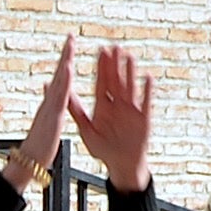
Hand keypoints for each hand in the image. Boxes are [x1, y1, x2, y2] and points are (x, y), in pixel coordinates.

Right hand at [13, 37, 75, 190]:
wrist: (29, 162)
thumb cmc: (39, 146)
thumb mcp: (46, 122)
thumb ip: (47, 105)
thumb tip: (47, 90)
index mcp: (51, 104)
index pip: (59, 79)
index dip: (64, 62)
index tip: (70, 47)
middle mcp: (50, 102)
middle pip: (58, 74)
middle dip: (65, 55)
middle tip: (71, 37)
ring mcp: (50, 107)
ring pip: (59, 81)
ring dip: (65, 62)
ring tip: (70, 46)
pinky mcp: (53, 115)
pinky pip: (60, 96)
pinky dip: (64, 81)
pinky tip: (68, 69)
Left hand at [67, 43, 155, 189]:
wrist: (121, 165)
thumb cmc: (103, 149)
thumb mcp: (86, 130)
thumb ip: (75, 111)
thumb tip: (62, 95)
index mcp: (103, 107)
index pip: (101, 82)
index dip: (101, 67)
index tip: (100, 51)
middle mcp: (117, 105)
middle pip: (116, 81)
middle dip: (115, 64)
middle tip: (114, 46)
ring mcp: (131, 111)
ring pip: (130, 87)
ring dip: (130, 72)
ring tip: (129, 56)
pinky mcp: (143, 119)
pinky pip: (145, 103)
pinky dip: (147, 91)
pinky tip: (147, 77)